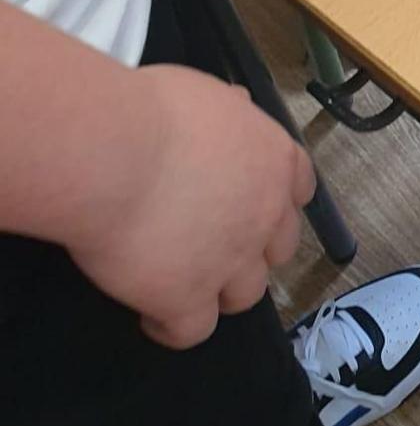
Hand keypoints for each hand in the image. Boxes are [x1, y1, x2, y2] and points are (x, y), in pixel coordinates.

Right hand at [67, 66, 313, 348]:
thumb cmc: (151, 111)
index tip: (251, 206)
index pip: (300, 190)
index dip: (276, 203)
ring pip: (245, 295)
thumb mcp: (204, 93)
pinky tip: (151, 316)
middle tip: (210, 244)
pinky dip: (173, 328)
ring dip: (219, 290)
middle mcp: (265, 214)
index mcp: (274, 159)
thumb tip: (239, 105)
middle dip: (251, 250)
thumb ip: (228, 110)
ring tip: (182, 282)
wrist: (113, 154)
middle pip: (277, 250)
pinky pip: (193, 331)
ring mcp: (232, 262)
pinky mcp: (187, 300)